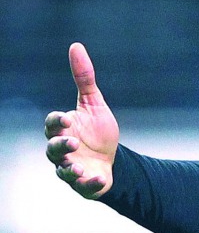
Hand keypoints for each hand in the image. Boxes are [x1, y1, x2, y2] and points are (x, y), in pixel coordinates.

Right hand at [44, 43, 118, 198]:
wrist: (112, 159)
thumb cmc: (97, 130)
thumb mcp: (94, 103)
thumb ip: (84, 78)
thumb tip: (76, 45)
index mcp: (63, 129)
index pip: (52, 124)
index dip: (56, 122)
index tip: (66, 118)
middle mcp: (63, 150)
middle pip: (52, 149)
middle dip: (60, 146)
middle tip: (72, 142)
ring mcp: (72, 168)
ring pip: (62, 171)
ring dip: (69, 168)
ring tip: (78, 167)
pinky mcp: (84, 184)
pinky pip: (84, 187)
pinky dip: (90, 183)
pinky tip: (98, 178)